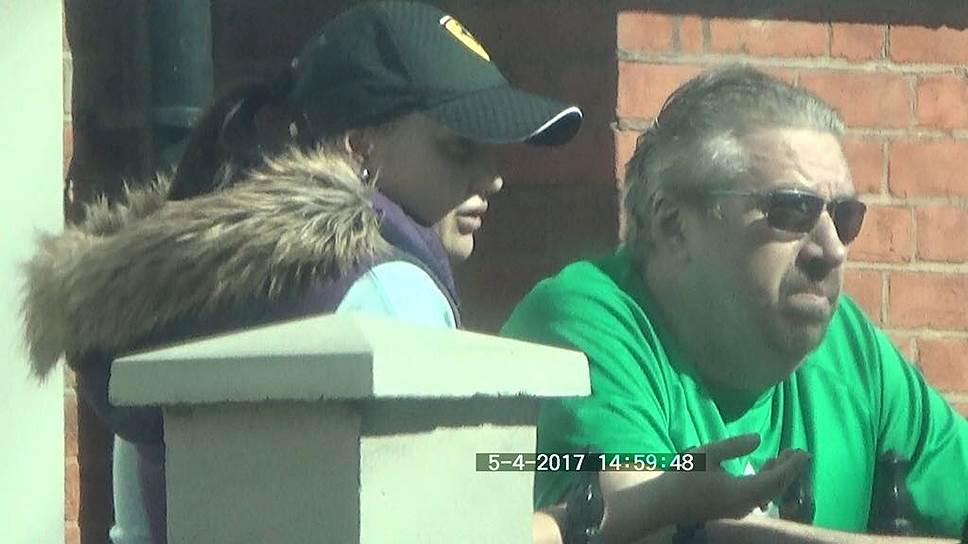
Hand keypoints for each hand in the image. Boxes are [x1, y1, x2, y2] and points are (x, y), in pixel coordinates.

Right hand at [662, 433, 810, 524]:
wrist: (663, 504)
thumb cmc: (683, 477)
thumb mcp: (707, 454)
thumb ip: (734, 446)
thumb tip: (758, 439)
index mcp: (743, 491)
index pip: (776, 479)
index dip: (793, 466)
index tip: (805, 452)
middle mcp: (746, 505)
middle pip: (776, 488)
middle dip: (788, 470)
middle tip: (796, 451)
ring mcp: (739, 510)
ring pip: (768, 494)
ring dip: (777, 476)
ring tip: (780, 457)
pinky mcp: (732, 509)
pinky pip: (758, 496)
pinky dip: (766, 482)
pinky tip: (762, 469)